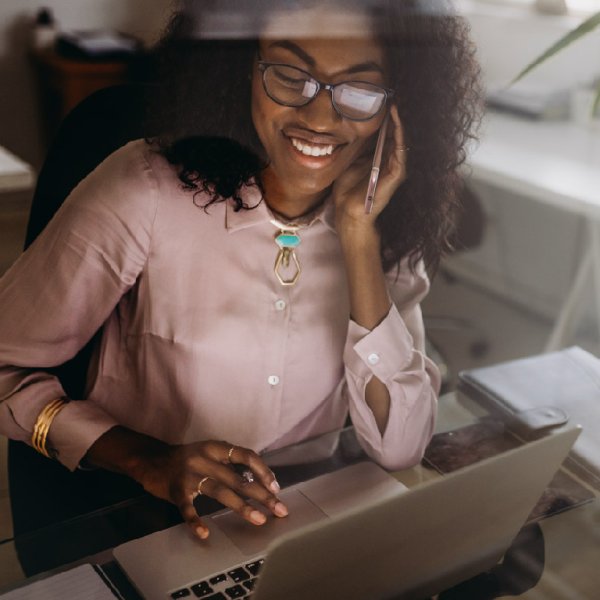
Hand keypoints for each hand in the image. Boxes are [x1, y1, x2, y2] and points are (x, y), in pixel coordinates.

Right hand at [86, 429, 287, 539]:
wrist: (151, 460)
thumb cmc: (188, 460)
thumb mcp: (210, 453)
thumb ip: (230, 464)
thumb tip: (261, 481)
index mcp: (217, 448)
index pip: (246, 455)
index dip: (263, 471)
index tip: (276, 488)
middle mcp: (205, 457)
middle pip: (238, 477)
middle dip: (261, 495)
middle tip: (279, 510)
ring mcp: (190, 474)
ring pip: (220, 491)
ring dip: (242, 507)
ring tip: (258, 520)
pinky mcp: (176, 490)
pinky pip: (188, 508)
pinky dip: (195, 522)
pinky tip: (204, 534)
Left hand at [332, 104, 407, 235]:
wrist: (348, 212)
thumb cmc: (348, 189)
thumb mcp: (351, 159)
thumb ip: (358, 144)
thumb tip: (355, 122)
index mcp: (382, 156)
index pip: (388, 130)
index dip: (387, 113)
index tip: (384, 93)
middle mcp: (392, 160)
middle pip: (397, 130)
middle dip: (396, 111)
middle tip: (394, 88)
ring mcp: (396, 167)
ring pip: (402, 136)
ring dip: (400, 117)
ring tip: (398, 97)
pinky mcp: (397, 174)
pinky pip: (401, 149)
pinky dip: (400, 132)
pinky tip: (397, 116)